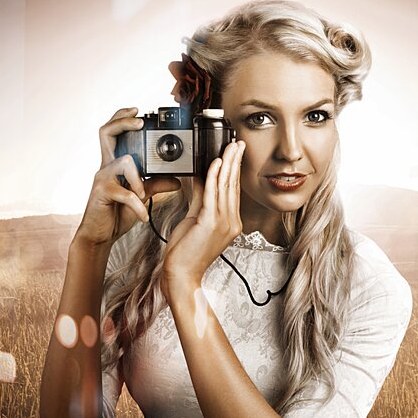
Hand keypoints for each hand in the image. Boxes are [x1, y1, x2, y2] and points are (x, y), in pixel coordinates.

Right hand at [74, 107, 180, 248]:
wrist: (101, 235)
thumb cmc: (117, 213)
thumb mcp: (141, 196)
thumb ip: (157, 184)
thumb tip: (178, 179)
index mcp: (115, 164)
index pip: (113, 132)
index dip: (123, 118)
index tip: (139, 111)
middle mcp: (106, 166)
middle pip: (106, 132)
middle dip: (124, 122)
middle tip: (140, 123)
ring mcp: (102, 178)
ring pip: (124, 161)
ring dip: (139, 178)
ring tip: (143, 195)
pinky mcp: (102, 193)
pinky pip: (125, 193)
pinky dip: (138, 205)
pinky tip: (143, 215)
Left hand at [162, 141, 245, 298]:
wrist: (180, 274)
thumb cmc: (185, 253)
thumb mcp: (194, 220)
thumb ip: (200, 200)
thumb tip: (201, 179)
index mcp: (230, 223)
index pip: (233, 191)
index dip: (234, 170)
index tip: (234, 154)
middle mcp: (231, 223)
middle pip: (234, 186)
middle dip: (235, 162)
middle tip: (237, 143)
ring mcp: (224, 223)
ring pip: (227, 187)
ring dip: (228, 164)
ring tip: (229, 147)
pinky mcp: (211, 223)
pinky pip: (214, 194)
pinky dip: (215, 177)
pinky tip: (215, 163)